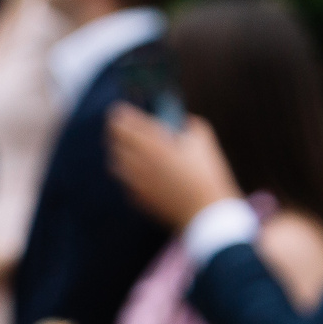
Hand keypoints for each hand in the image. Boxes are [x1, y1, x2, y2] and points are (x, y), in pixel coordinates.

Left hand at [109, 108, 239, 230]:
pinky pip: (124, 180)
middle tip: (120, 127)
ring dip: (119, 151)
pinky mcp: (136, 196)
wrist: (206, 212)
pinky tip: (137, 171)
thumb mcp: (203, 141)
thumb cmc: (208, 175)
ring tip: (127, 147)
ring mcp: (135, 180)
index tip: (119, 110)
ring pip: (115, 160)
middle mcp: (139, 161)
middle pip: (114, 139)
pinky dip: (127, 173)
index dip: (120, 114)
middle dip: (116, 130)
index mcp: (153, 144)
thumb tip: (182, 119)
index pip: (124, 122)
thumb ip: (190, 124)